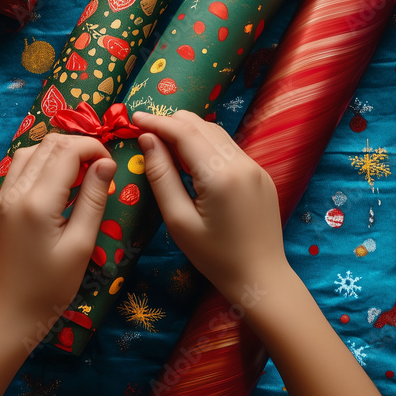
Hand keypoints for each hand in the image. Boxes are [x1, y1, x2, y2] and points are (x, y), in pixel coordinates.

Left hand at [0, 133, 115, 333]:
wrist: (12, 313)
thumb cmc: (51, 286)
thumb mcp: (81, 245)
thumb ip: (93, 200)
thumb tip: (107, 163)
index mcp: (36, 202)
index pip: (66, 151)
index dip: (93, 148)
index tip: (111, 165)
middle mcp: (13, 192)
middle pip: (47, 145)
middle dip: (77, 147)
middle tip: (100, 167)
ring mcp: (0, 197)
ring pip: (30, 151)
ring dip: (57, 153)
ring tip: (80, 172)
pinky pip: (18, 169)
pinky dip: (40, 164)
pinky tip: (57, 183)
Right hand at [134, 111, 287, 304]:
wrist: (260, 277)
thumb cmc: (214, 257)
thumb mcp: (178, 221)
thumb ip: (161, 176)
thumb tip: (147, 140)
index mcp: (220, 175)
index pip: (184, 132)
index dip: (157, 121)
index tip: (134, 117)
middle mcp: (242, 163)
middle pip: (201, 125)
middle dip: (172, 123)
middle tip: (145, 130)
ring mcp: (256, 167)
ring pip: (217, 133)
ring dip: (189, 131)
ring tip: (164, 141)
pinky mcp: (261, 175)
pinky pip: (229, 148)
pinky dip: (206, 144)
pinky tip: (191, 158)